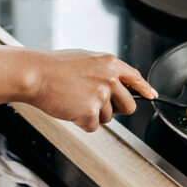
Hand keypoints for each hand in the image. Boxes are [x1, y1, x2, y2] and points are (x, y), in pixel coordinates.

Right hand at [26, 49, 156, 131]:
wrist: (35, 74)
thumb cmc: (54, 67)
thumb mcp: (85, 59)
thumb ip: (103, 70)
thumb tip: (115, 82)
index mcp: (109, 63)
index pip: (135, 78)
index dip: (145, 89)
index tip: (151, 96)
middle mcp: (110, 78)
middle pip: (128, 106)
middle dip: (115, 109)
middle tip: (94, 103)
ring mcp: (101, 95)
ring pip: (108, 117)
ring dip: (92, 114)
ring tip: (74, 99)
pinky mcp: (91, 112)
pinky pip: (92, 126)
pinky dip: (81, 122)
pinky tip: (70, 108)